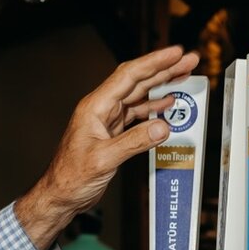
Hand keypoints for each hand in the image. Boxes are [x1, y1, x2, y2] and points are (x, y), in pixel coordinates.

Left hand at [15, 44, 199, 249]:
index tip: (175, 53)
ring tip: (183, 76)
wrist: (60, 195)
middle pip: (137, 81)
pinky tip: (167, 104)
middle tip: (188, 60)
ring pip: (139, 96)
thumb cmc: (71, 177)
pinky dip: (154, 109)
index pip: (129, 76)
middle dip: (164, 69)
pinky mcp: (113, 134)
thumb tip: (162, 128)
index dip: (154, 63)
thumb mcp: (104, 159)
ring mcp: (107, 120)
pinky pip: (137, 115)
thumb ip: (134, 142)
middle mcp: (102, 109)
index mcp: (95, 107)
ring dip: (161, 86)